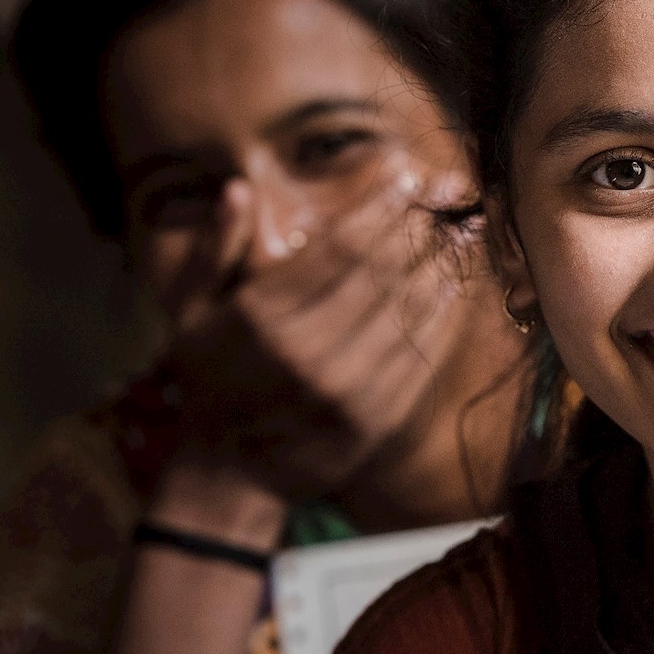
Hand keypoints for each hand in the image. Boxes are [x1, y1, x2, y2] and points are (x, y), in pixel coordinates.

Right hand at [156, 165, 474, 500]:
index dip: (379, 208)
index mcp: (264, 320)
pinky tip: (457, 285)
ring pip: (409, 310)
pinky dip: (444, 315)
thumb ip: (214, 250)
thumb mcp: (188, 315)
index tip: (407, 177)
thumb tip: (239, 189)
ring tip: (465, 229)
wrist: (229, 476)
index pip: (339, 248)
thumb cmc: (209, 384)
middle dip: (418, 227)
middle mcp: (310, 353)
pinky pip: (422, 354)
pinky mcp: (378, 417)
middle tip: (447, 193)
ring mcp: (348, 389)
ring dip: (442, 264)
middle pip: (382, 272)